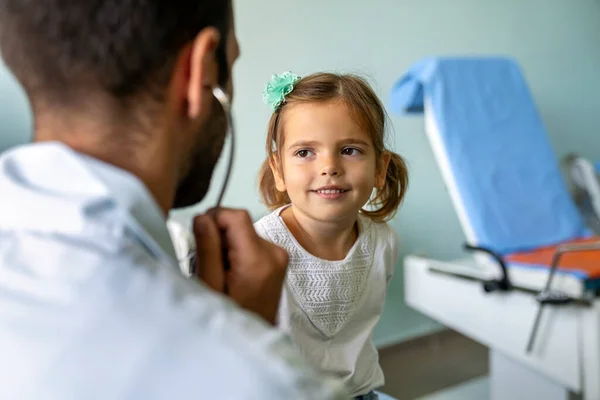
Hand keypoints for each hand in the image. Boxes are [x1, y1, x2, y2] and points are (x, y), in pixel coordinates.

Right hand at [192, 208, 288, 324]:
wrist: (252, 340)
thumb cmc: (230, 316)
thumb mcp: (209, 284)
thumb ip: (207, 249)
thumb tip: (202, 217)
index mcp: (258, 259)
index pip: (237, 216)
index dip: (214, 219)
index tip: (201, 236)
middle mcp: (275, 253)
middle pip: (240, 223)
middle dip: (219, 235)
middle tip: (209, 261)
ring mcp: (279, 255)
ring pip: (245, 231)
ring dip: (228, 243)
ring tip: (221, 270)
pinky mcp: (278, 258)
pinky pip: (252, 241)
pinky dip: (238, 250)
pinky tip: (233, 272)